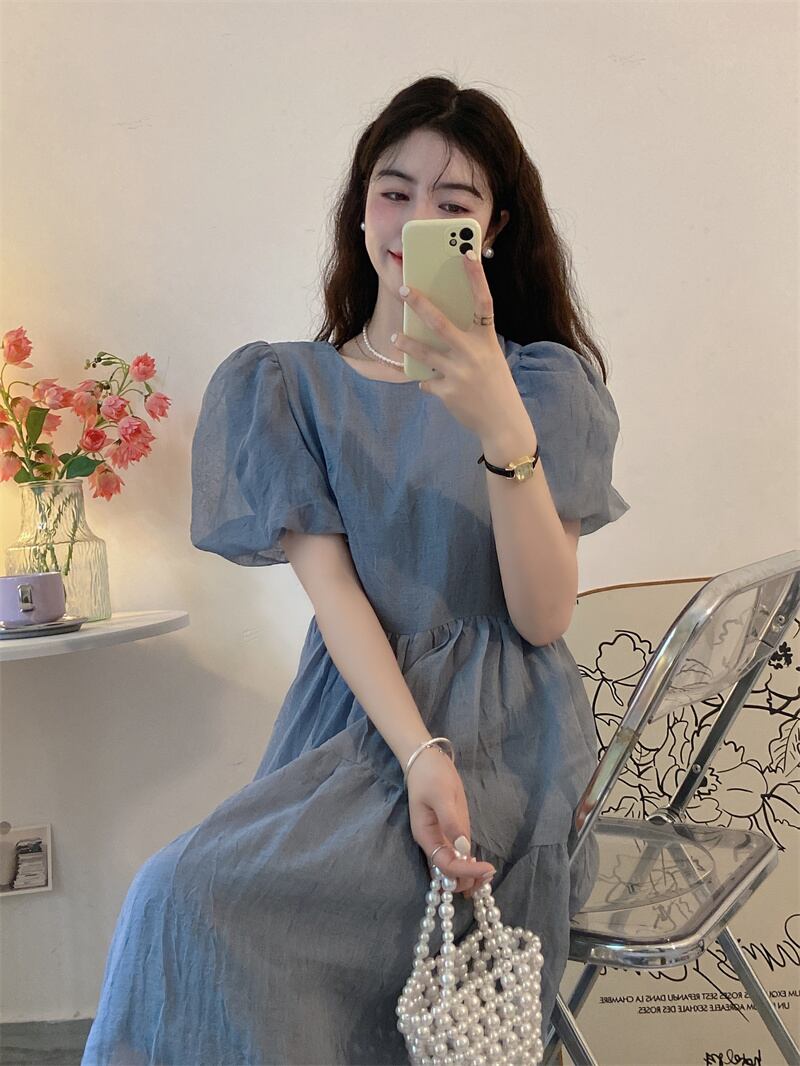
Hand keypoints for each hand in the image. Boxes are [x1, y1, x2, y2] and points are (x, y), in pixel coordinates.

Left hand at [393, 252, 526, 437]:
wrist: (503, 422)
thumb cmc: (494, 384)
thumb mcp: (489, 358)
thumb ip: (468, 342)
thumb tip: (433, 327)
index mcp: (487, 340)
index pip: (483, 302)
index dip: (476, 276)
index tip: (466, 252)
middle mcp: (473, 354)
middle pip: (441, 323)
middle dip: (420, 304)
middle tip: (404, 289)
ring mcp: (459, 374)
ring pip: (424, 353)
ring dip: (407, 344)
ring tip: (397, 337)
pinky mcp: (448, 393)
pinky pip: (427, 382)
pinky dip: (427, 382)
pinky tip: (432, 385)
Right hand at [406, 746, 494, 897]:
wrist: (428, 760)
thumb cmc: (431, 776)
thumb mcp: (441, 796)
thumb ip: (451, 822)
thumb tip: (463, 848)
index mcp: (426, 836)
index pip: (445, 865)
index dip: (465, 871)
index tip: (486, 869)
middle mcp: (434, 842)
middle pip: (447, 874)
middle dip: (466, 880)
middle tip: (488, 875)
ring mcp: (444, 838)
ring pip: (454, 868)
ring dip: (469, 877)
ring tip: (488, 875)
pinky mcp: (453, 831)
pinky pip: (460, 857)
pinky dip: (470, 866)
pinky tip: (483, 868)